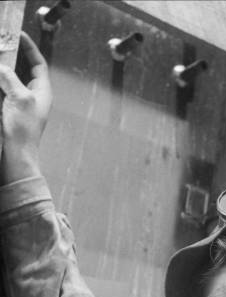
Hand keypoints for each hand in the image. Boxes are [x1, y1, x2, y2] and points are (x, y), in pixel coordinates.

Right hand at [0, 32, 51, 183]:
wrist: (16, 154)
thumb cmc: (24, 130)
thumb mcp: (20, 98)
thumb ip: (10, 78)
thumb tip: (2, 66)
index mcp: (42, 92)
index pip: (39, 65)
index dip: (30, 48)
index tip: (19, 34)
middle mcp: (33, 96)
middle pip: (24, 68)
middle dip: (13, 54)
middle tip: (2, 41)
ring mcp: (19, 102)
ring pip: (11, 77)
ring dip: (3, 67)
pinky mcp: (8, 109)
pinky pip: (2, 89)